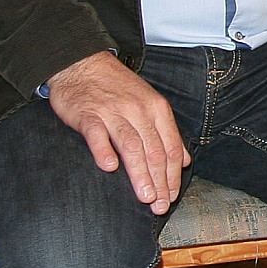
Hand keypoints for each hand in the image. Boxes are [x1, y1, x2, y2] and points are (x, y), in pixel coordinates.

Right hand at [46, 52, 189, 213]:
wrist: (82, 62)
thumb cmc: (116, 87)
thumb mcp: (148, 102)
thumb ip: (166, 132)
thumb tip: (184, 160)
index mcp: (156, 108)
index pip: (170, 148)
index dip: (172, 175)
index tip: (170, 197)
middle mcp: (137, 110)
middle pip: (153, 150)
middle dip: (159, 181)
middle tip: (159, 205)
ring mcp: (112, 112)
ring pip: (131, 145)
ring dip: (139, 173)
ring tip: (144, 196)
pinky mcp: (87, 114)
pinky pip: (97, 134)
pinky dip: (104, 150)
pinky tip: (109, 167)